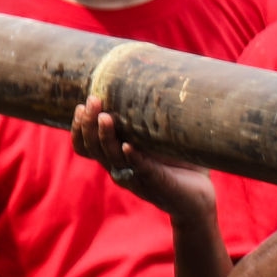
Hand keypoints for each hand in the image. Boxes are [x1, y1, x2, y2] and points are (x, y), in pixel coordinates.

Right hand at [70, 103, 214, 220]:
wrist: (199, 199)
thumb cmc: (177, 165)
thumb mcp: (157, 138)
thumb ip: (147, 118)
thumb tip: (149, 78)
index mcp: (116, 158)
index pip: (85, 146)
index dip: (78, 128)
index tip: (81, 105)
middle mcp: (120, 168)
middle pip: (93, 148)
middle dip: (87, 124)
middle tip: (92, 101)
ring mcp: (137, 177)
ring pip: (111, 158)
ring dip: (106, 137)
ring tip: (105, 117)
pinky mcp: (157, 183)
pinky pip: (141, 170)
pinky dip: (132, 157)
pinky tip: (127, 146)